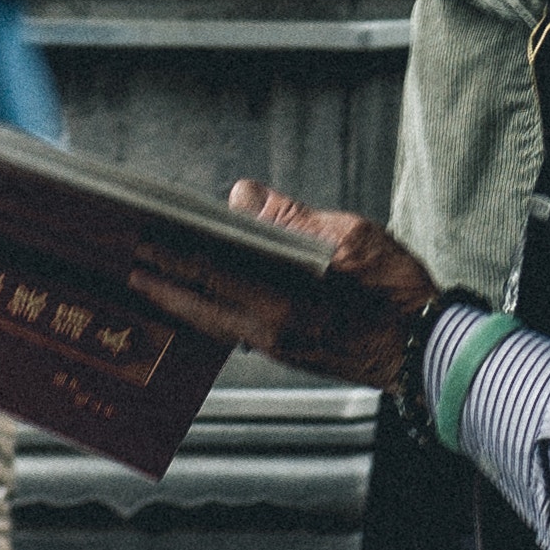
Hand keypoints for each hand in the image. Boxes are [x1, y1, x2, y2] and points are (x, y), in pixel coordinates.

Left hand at [126, 178, 447, 384]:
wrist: (426, 352)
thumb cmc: (399, 293)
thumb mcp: (353, 238)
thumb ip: (292, 218)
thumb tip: (242, 196)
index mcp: (283, 300)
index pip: (210, 270)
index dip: (170, 253)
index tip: (137, 237)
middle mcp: (270, 329)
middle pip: (198, 302)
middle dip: (159, 280)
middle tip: (123, 262)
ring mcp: (275, 345)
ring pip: (210, 319)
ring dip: (177, 299)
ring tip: (146, 279)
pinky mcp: (285, 352)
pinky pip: (230, 329)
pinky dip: (206, 312)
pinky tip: (194, 299)